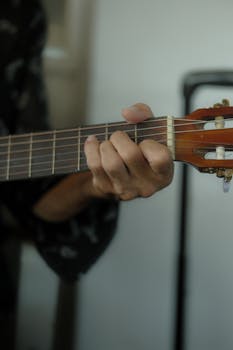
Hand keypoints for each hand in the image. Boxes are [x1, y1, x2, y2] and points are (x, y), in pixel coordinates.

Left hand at [33, 103, 173, 221]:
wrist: (124, 172)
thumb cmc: (141, 150)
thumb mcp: (150, 130)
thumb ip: (144, 114)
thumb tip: (128, 113)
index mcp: (163, 173)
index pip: (159, 158)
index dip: (149, 145)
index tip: (144, 142)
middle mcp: (146, 185)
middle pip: (130, 155)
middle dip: (119, 138)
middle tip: (119, 137)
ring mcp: (126, 189)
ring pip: (111, 163)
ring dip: (106, 146)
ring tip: (108, 144)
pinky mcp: (107, 189)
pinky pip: (95, 166)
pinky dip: (91, 149)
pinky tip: (94, 144)